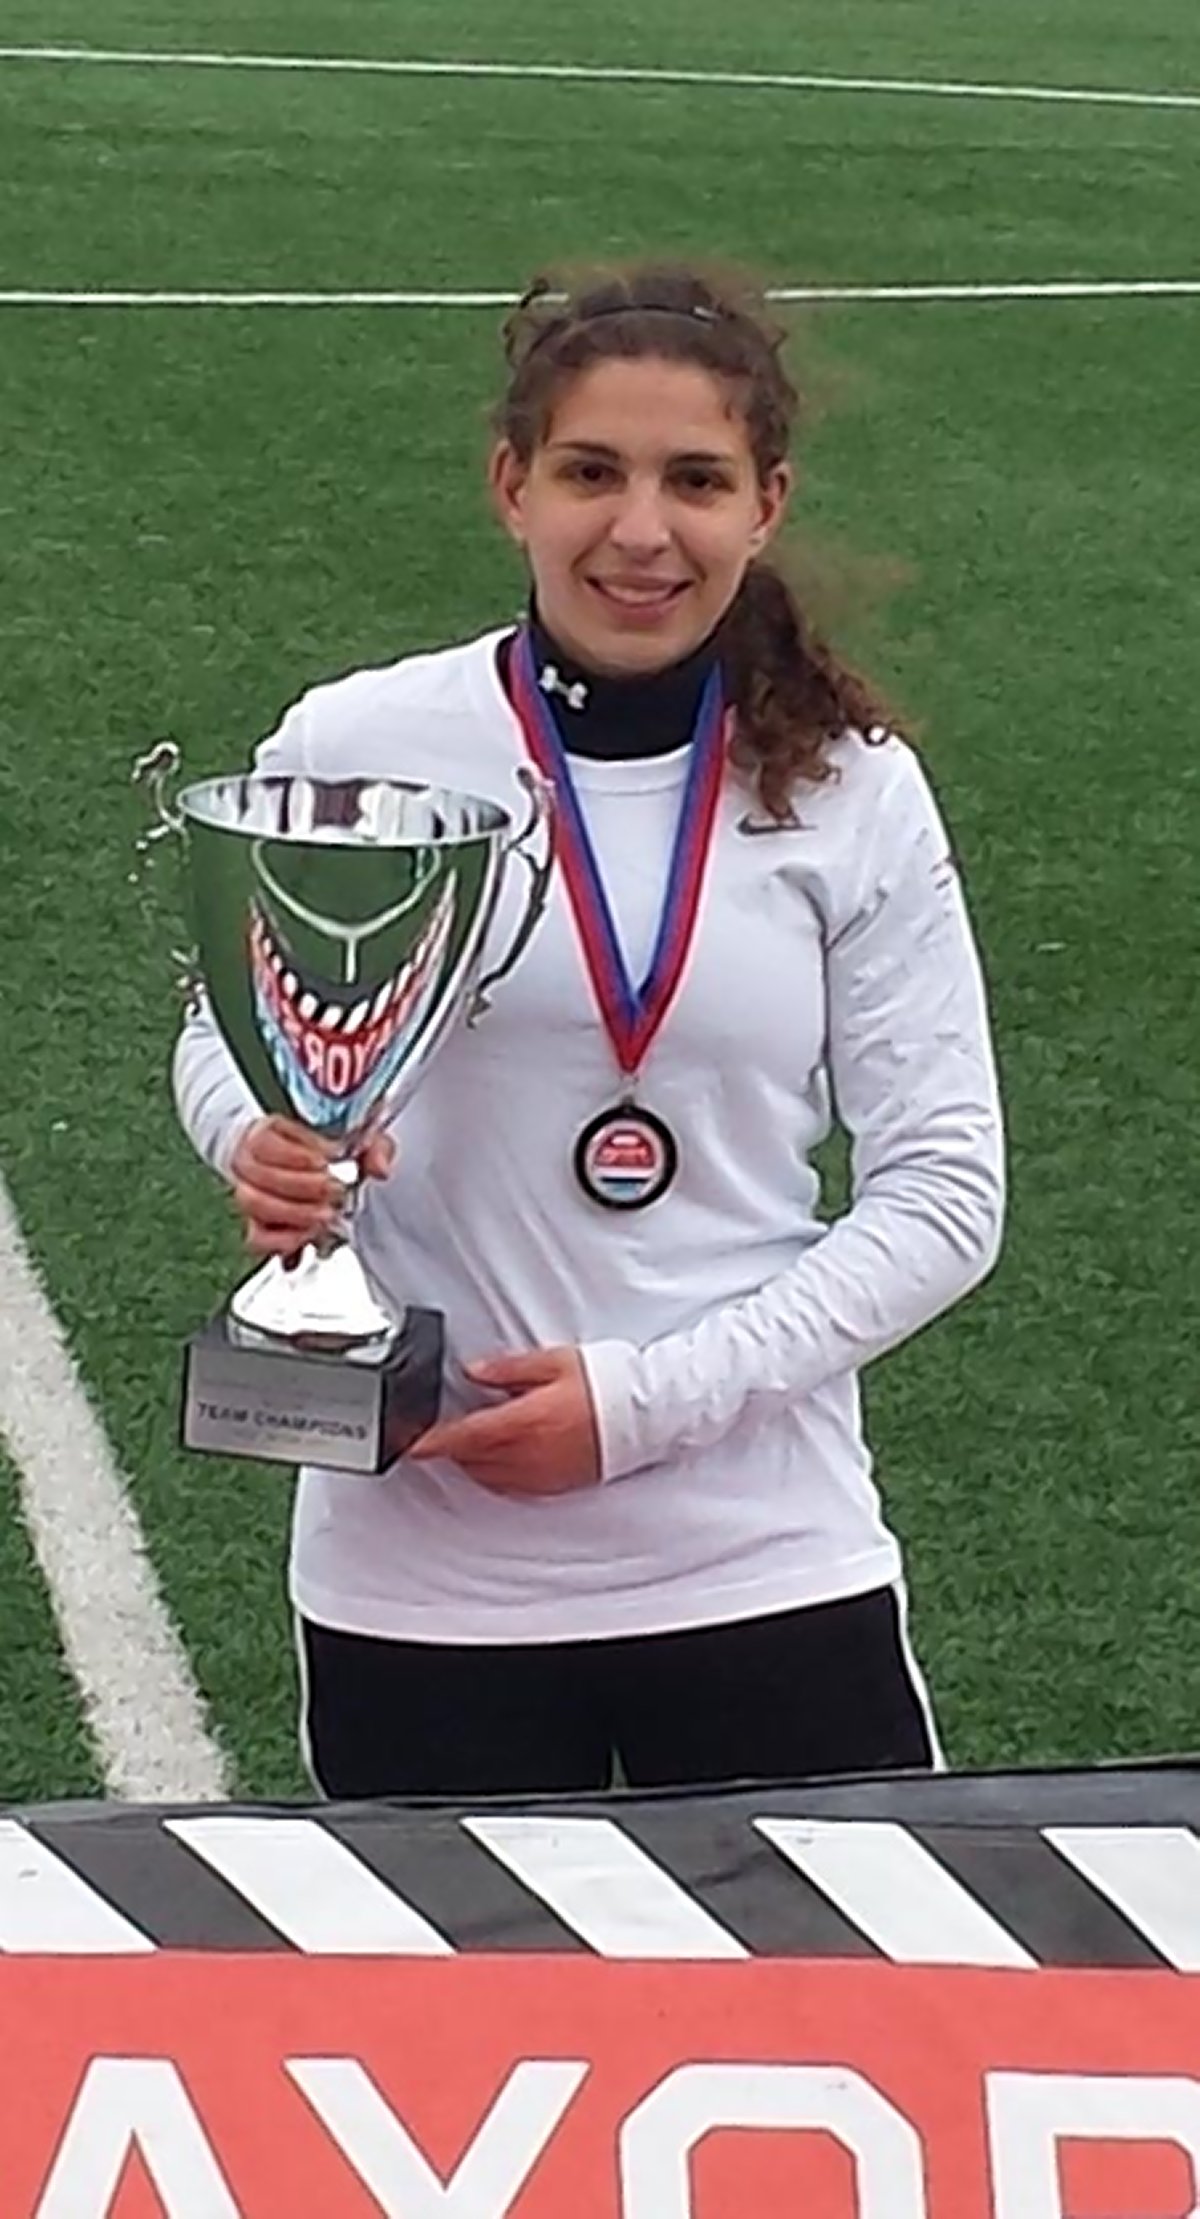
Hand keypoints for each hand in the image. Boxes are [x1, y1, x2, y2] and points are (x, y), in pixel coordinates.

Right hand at [229, 1116, 395, 1257]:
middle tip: (334, 1190)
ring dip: (294, 1211)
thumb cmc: (333, 1152)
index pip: (264, 1139)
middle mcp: (250, 1162)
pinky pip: (257, 1238)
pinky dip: (283, 1240)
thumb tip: (379, 1166)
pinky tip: (308, 1235)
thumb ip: (374, 1148)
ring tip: (326, 1213)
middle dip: (301, 1184)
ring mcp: (250, 1195)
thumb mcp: (358, 1140)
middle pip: (257, 1172)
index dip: (296, 1152)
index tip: (329, 1157)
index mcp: (268, 1131)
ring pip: (254, 1203)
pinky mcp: (258, 1228)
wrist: (320, 1177)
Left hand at [409, 1347, 601, 1495]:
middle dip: (452, 1446)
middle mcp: (528, 1454)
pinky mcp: (553, 1485)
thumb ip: (508, 1369)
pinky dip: (495, 1473)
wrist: (645, 1417)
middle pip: (470, 1458)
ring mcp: (540, 1474)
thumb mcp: (554, 1361)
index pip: (464, 1436)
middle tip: (444, 1428)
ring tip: (474, 1436)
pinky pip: (509, 1486)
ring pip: (487, 1475)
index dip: (432, 1442)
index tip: (411, 1444)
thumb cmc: (606, 1385)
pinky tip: (501, 1455)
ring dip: (472, 1460)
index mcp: (524, 1421)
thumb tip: (473, 1371)